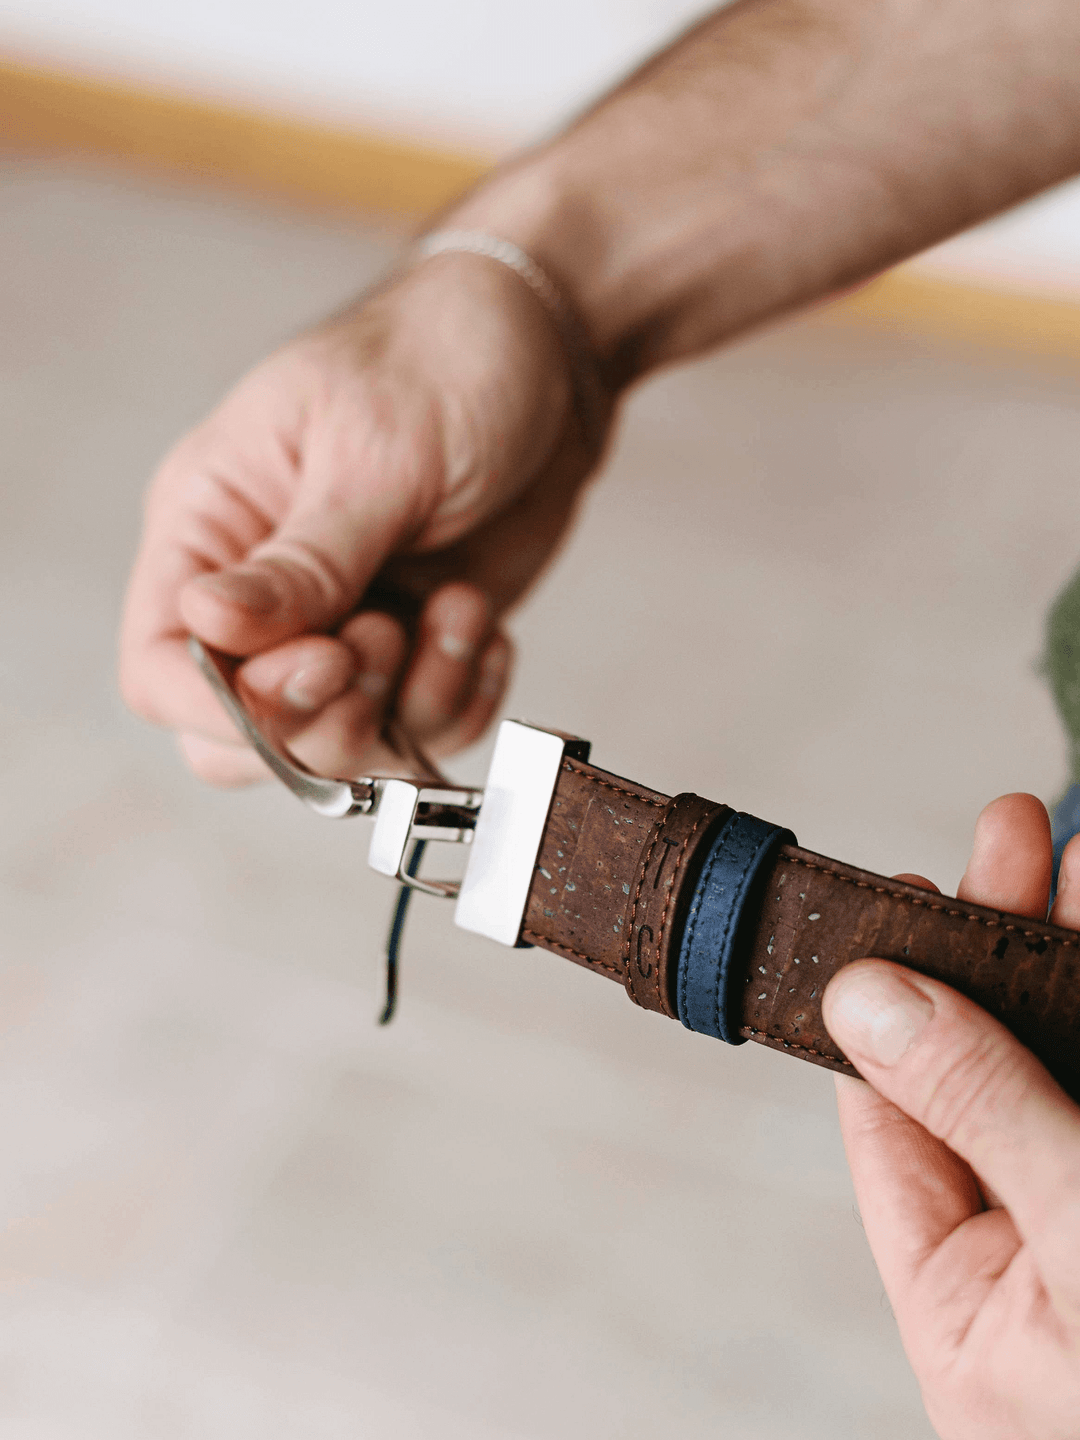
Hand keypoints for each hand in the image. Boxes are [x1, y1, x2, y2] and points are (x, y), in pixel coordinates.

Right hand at [120, 251, 611, 783]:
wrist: (552, 350)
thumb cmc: (444, 361)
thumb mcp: (374, 454)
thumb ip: (302, 560)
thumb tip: (203, 623)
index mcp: (211, 525)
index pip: (159, 666)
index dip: (225, 705)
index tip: (321, 667)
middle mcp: (263, 593)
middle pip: (244, 735)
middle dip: (325, 717)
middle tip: (390, 636)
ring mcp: (341, 627)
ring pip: (340, 745)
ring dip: (411, 701)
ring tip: (457, 606)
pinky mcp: (414, 647)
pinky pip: (420, 729)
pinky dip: (462, 698)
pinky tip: (482, 622)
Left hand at [823, 793, 1079, 1439]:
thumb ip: (981, 1110)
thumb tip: (864, 998)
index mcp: (969, 1309)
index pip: (892, 1126)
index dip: (890, 1004)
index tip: (898, 898)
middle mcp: (1037, 1260)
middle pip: (989, 1069)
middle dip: (1002, 940)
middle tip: (1011, 830)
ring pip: (1072, 1053)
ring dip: (1075, 950)